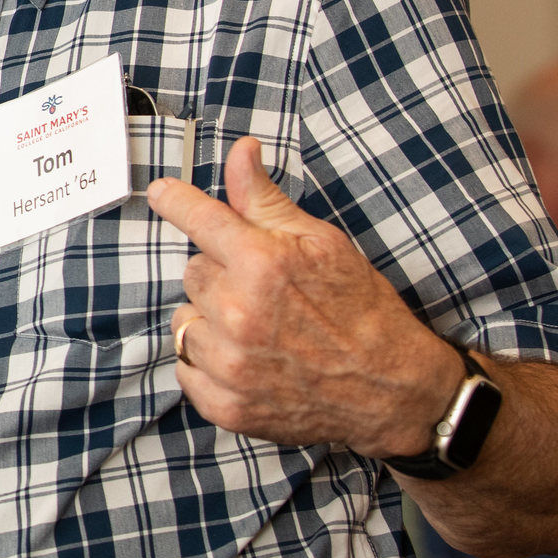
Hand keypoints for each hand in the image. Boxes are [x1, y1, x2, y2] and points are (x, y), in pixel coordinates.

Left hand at [150, 138, 454, 455]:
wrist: (392, 390)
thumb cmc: (362, 313)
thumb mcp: (323, 243)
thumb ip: (266, 200)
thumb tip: (241, 153)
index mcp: (263, 265)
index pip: (196, 218)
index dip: (176, 201)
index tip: (165, 194)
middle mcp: (239, 314)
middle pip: (193, 271)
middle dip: (222, 275)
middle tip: (264, 291)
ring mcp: (230, 364)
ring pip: (186, 320)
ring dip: (212, 321)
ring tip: (260, 330)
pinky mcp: (226, 404)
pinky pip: (187, 368)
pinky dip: (210, 364)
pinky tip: (250, 360)